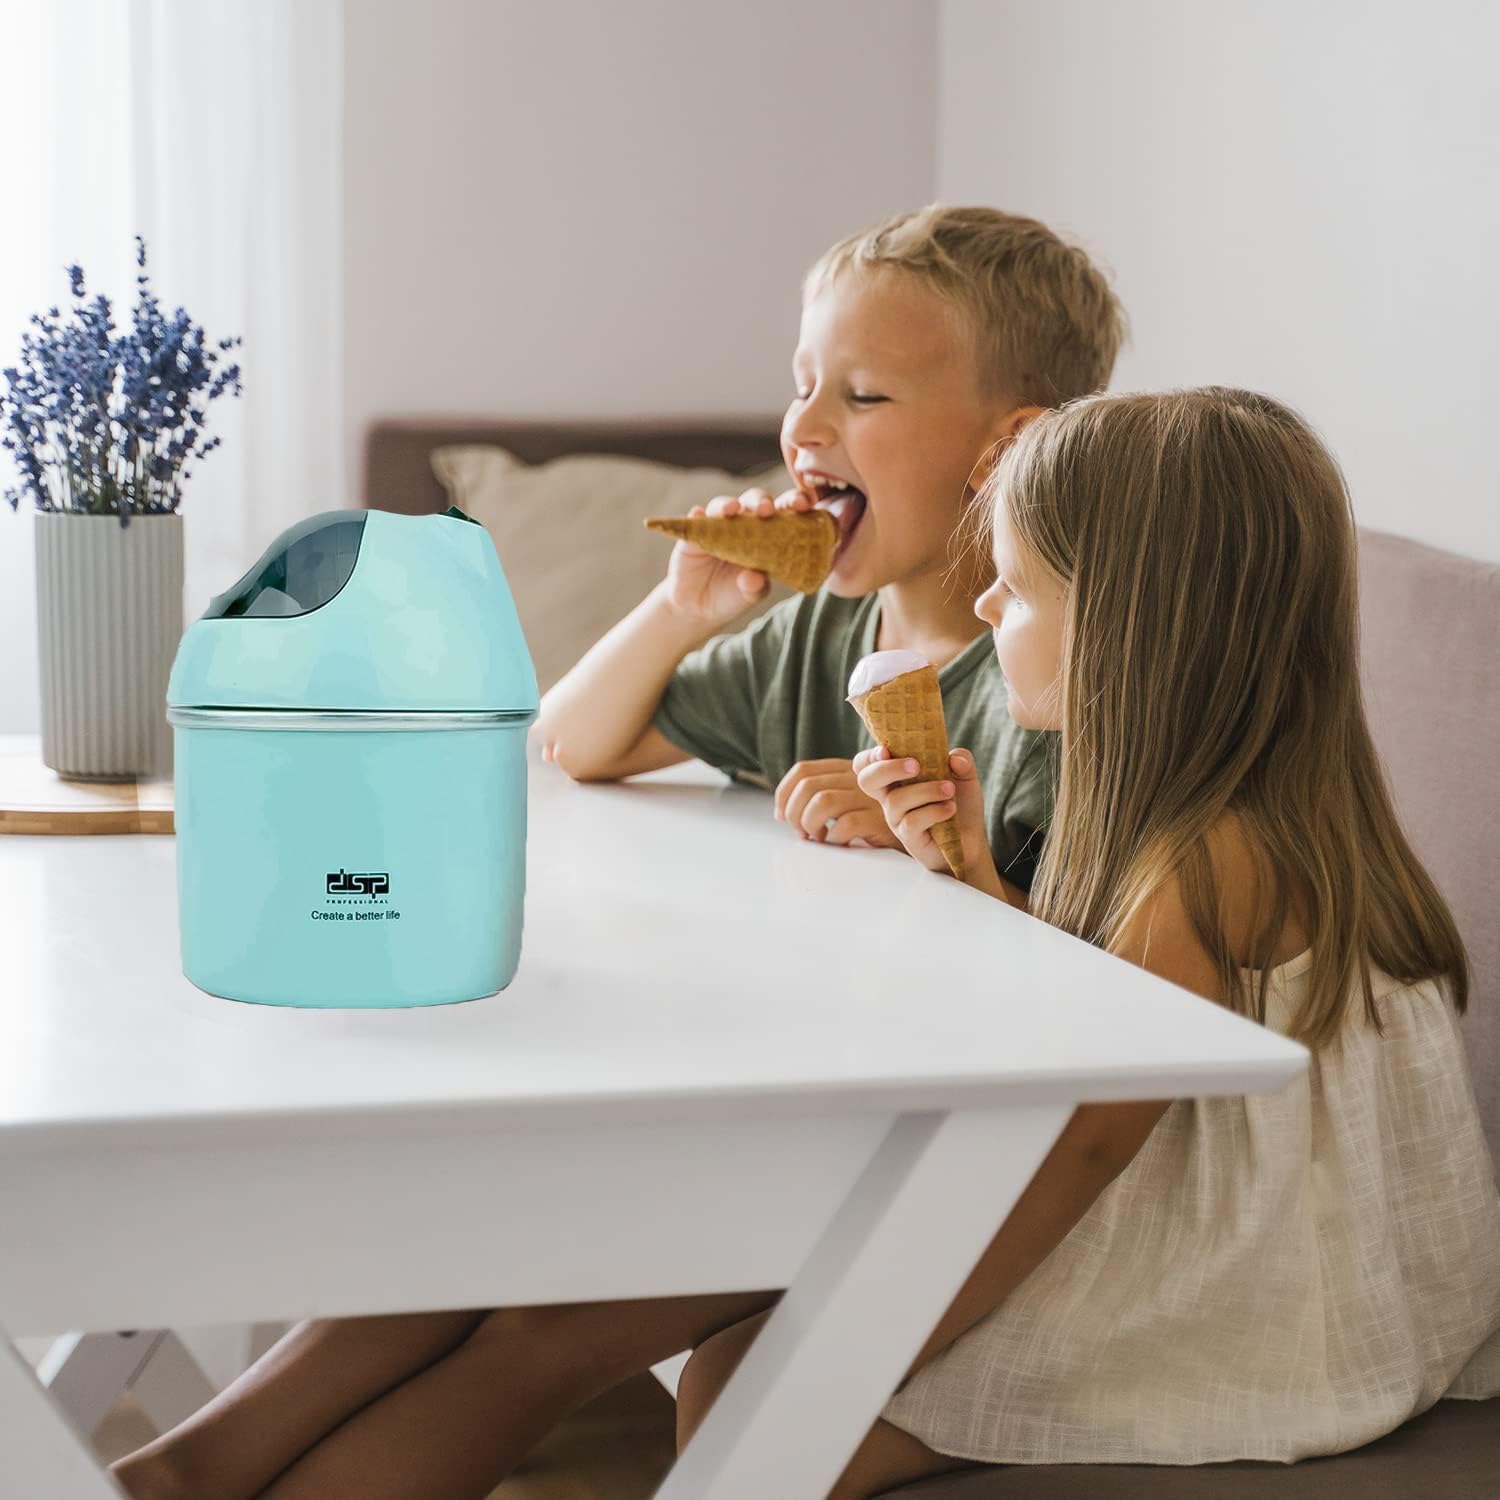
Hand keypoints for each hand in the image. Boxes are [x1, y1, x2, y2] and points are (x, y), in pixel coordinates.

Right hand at [662, 486, 813, 626]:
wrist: (699, 608)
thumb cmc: (733, 595)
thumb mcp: (749, 596)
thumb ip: (755, 587)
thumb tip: (755, 578)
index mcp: (768, 533)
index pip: (784, 511)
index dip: (794, 503)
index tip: (803, 505)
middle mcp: (744, 523)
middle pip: (755, 501)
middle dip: (762, 500)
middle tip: (766, 509)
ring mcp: (718, 525)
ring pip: (724, 505)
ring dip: (728, 504)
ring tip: (731, 509)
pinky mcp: (694, 532)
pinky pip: (695, 519)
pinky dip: (698, 515)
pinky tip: (699, 514)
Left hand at [773, 758, 902, 847]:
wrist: (922, 827)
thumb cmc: (878, 817)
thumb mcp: (851, 798)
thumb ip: (822, 796)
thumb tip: (780, 812)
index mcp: (846, 769)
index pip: (803, 770)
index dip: (784, 792)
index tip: (781, 814)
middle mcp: (857, 778)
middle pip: (808, 787)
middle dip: (793, 812)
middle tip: (801, 832)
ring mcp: (869, 797)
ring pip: (823, 802)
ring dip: (810, 823)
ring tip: (816, 838)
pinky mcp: (879, 819)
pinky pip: (845, 825)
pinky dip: (833, 838)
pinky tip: (836, 844)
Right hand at [853, 745, 999, 887]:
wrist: (971, 840)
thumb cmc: (960, 805)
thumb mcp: (965, 776)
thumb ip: (962, 761)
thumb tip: (954, 758)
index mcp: (897, 778)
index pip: (866, 765)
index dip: (870, 756)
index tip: (886, 749)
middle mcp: (891, 797)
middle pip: (867, 780)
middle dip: (887, 769)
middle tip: (916, 766)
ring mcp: (897, 818)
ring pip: (896, 800)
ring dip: (926, 790)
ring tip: (949, 790)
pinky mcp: (908, 837)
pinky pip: (912, 821)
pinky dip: (934, 811)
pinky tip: (950, 809)